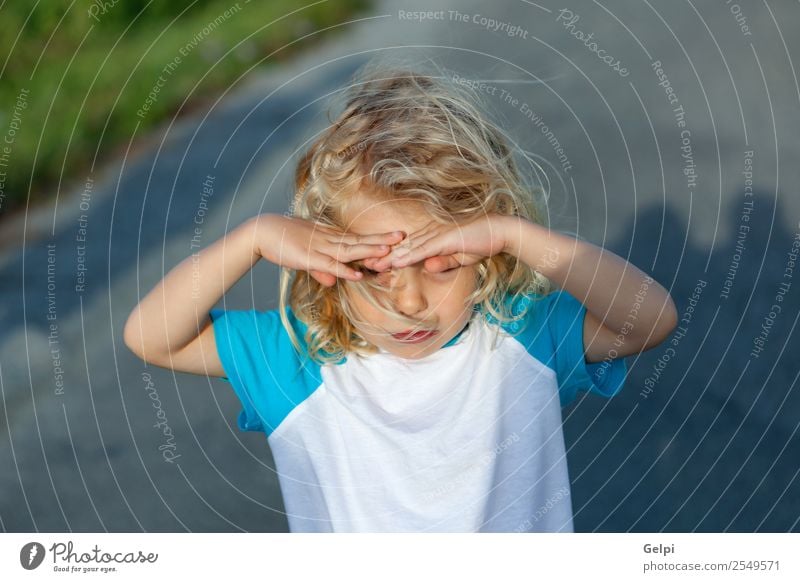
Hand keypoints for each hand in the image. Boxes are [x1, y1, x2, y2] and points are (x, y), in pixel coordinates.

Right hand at [253, 214, 404, 286]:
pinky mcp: (309, 258)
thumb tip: (332, 282)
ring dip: (368, 251)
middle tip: (403, 236)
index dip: (376, 240)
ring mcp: (320, 248)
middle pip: (359, 240)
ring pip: (349, 251)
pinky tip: (358, 274)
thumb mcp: (306, 257)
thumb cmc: (285, 242)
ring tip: (388, 251)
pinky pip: (330, 265)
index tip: (395, 240)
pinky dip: (344, 270)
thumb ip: (321, 270)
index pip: (357, 239)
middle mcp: (329, 240)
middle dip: (381, 240)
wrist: (262, 232)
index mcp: (330, 238)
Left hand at [367, 214, 511, 271]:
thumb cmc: (481, 243)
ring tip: (373, 265)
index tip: (374, 264)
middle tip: (364, 264)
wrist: (500, 232)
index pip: (407, 247)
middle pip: (402, 246)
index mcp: (433, 236)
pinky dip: (409, 256)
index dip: (390, 256)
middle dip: (383, 256)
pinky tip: (396, 262)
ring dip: (390, 257)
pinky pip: (424, 249)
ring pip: (408, 247)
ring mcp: (438, 234)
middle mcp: (432, 232)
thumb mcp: (458, 257)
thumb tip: (427, 267)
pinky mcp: (446, 238)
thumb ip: (442, 262)